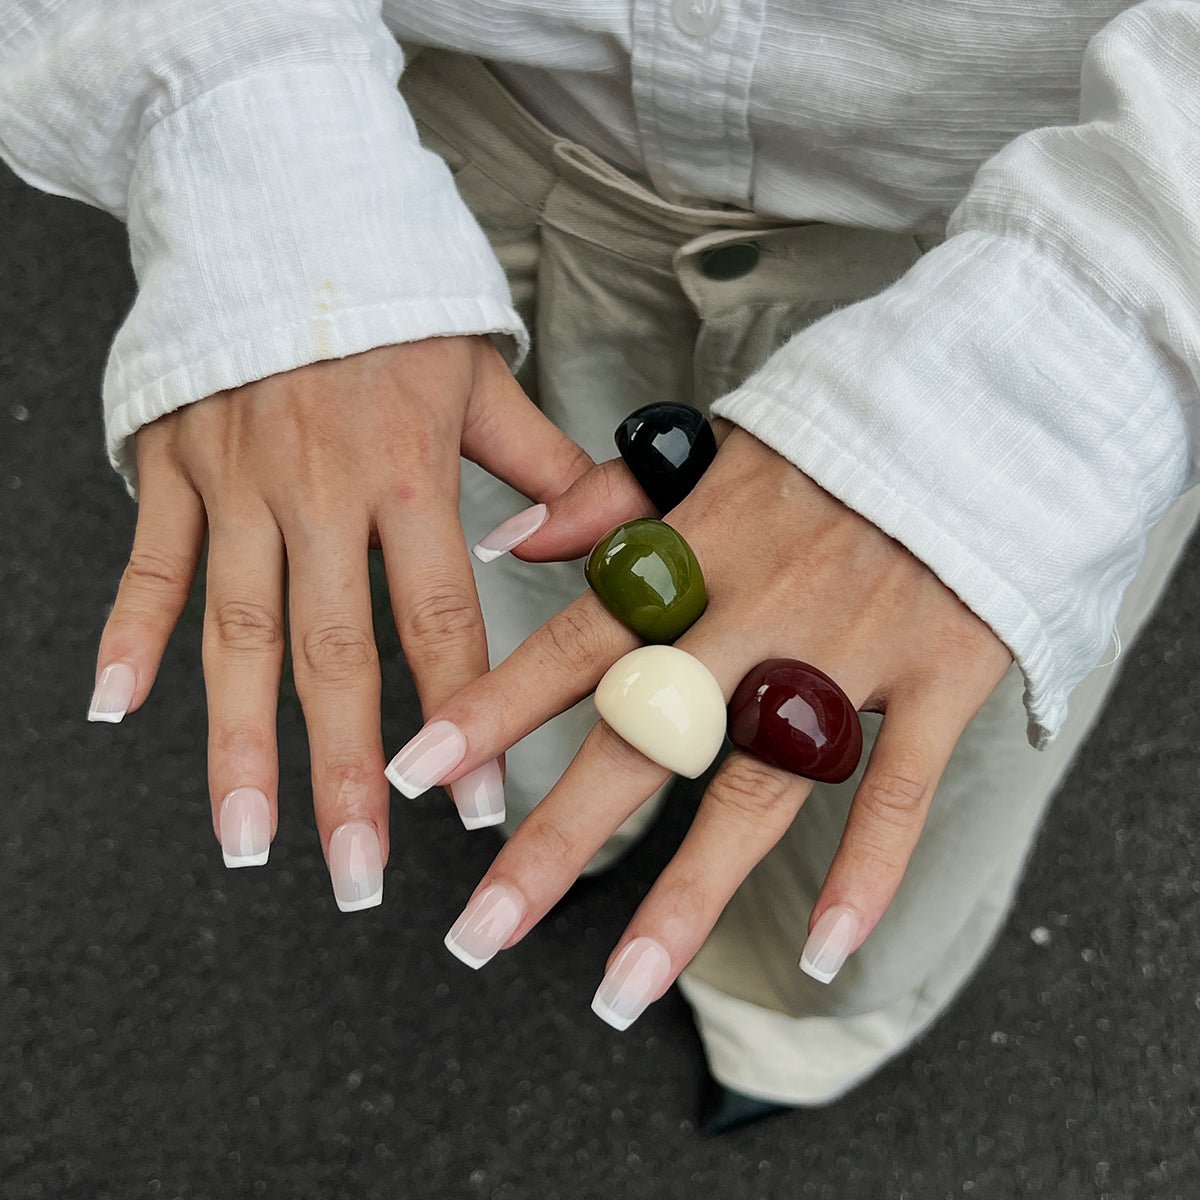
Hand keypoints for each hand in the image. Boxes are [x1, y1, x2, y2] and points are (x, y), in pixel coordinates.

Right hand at [88, 337, 591, 904]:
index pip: (441, 619)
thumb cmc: (393, 294)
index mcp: (406, 471)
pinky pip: (146, 562)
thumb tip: (593, 547)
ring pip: (234, 632)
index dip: (461, 719)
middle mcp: (318, 491)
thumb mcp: (479, 372)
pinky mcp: (171, 465)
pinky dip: (127, 637)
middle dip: (346, 775)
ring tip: (246, 843)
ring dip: (237, 745)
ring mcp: (235, 482)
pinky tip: (117, 713)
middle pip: (333, 655)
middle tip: (356, 874)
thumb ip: (541, 467)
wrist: (279, 203)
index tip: (477, 815)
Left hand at [392, 425, 1011, 1018]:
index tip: (416, 775)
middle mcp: (760, 611)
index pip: (574, 641)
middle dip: (558, 837)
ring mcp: (851, 652)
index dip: (492, 707)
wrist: (980, 410)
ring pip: (759, 788)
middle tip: (482, 929)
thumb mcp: (707, 448)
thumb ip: (603, 501)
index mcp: (697, 554)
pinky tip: (824, 957)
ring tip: (622, 988)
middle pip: (647, 738)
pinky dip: (867, 873)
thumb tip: (504, 541)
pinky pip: (900, 790)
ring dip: (689, 894)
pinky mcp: (937, 678)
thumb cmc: (830, 435)